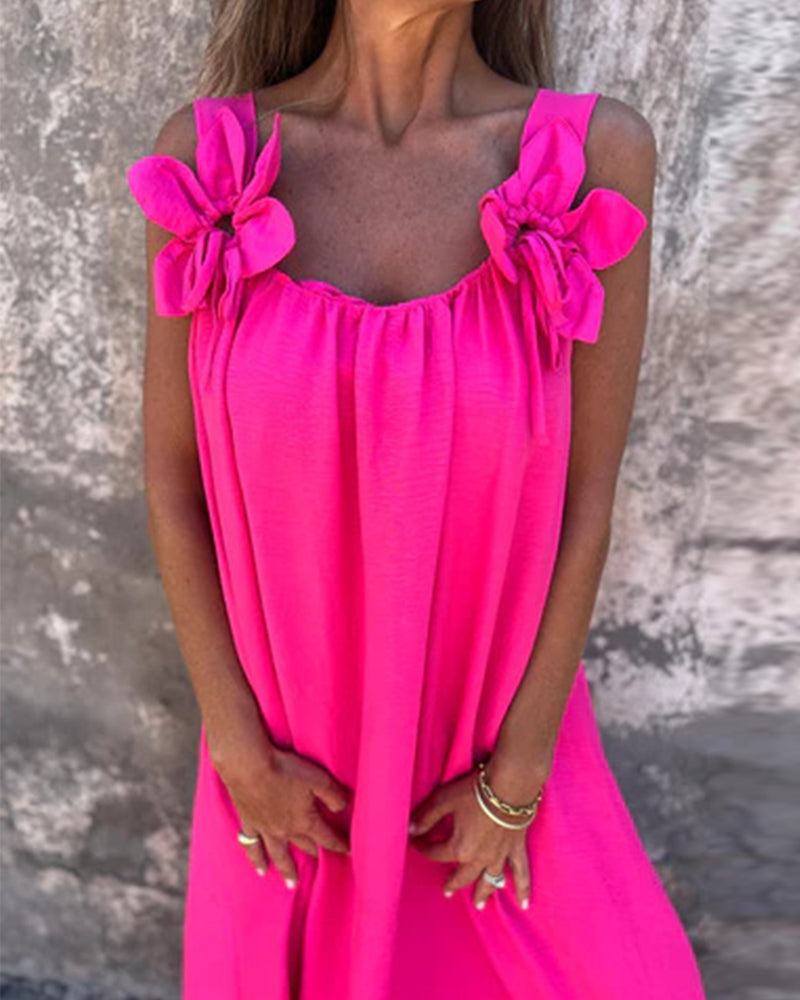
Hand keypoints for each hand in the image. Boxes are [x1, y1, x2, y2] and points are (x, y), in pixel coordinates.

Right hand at [208, 714, 352, 888]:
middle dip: (318, 855)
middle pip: (306, 847)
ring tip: (292, 884)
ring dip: (288, 869)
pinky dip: (257, 860)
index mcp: (305, 822)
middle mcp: (286, 831)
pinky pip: (253, 847)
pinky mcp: (248, 823)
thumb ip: (334, 795)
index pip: (328, 838)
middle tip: (325, 866)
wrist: (248, 767)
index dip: (341, 845)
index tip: (350, 852)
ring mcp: (265, 830)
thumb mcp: (318, 779)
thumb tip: (344, 807)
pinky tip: (260, 869)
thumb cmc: (285, 770)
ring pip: (279, 855)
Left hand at [408, 761, 546, 910]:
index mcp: (459, 848)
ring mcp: (499, 856)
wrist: (509, 786)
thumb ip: (427, 816)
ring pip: (489, 880)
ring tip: (478, 904)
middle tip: (446, 891)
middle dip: (452, 882)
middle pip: (462, 875)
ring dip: (483, 892)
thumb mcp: (444, 800)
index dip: (424, 847)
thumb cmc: (475, 791)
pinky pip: (520, 873)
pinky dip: (522, 889)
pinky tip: (524, 903)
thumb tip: (410, 829)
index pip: (436, 853)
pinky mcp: (516, 849)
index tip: (417, 842)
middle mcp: (479, 858)